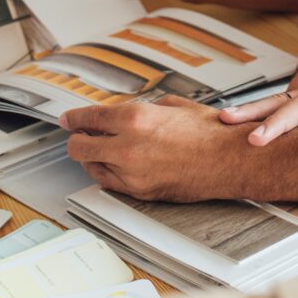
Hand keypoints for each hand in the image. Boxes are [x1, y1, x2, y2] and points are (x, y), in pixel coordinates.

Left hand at [61, 97, 245, 201]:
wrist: (230, 160)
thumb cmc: (209, 132)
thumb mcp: (172, 105)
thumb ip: (143, 109)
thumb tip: (128, 112)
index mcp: (135, 119)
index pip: (88, 118)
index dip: (73, 118)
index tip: (67, 119)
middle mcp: (128, 147)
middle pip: (79, 147)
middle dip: (76, 139)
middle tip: (78, 135)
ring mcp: (132, 174)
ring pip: (91, 167)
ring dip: (90, 157)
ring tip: (98, 150)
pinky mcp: (140, 192)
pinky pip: (109, 183)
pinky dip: (106, 172)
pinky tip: (112, 164)